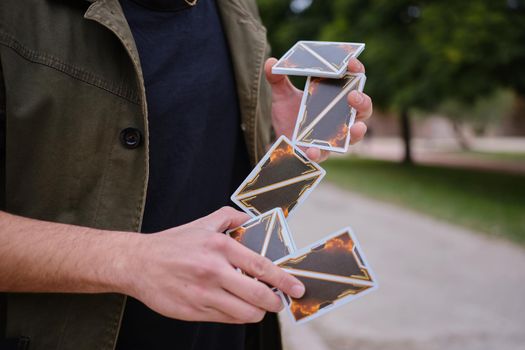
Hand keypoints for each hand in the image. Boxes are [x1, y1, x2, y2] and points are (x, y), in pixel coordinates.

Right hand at [124, 207, 304, 323]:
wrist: (138, 263)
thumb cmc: (173, 243)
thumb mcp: (202, 223)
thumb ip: (230, 217)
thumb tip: (251, 219)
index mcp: (219, 247)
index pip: (261, 266)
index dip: (283, 280)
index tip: (297, 288)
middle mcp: (213, 271)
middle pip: (257, 295)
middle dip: (275, 302)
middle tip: (279, 302)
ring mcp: (203, 294)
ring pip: (244, 313)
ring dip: (257, 311)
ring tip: (258, 305)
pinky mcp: (193, 311)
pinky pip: (226, 320)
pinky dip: (237, 316)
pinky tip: (237, 307)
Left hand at [265, 57, 372, 161]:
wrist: (277, 140)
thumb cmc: (288, 115)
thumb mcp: (282, 95)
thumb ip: (277, 79)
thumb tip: (270, 63)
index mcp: (336, 98)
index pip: (354, 82)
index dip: (357, 72)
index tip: (351, 62)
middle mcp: (341, 118)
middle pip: (362, 110)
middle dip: (363, 102)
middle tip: (354, 95)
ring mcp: (333, 137)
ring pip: (353, 136)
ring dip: (357, 132)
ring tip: (356, 127)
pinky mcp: (318, 152)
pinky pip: (322, 155)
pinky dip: (317, 153)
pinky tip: (311, 150)